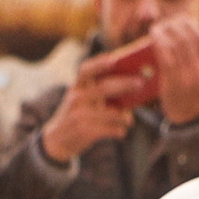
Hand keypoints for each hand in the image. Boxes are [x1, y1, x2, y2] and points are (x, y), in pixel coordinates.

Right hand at [44, 35, 155, 155]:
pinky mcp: (81, 130)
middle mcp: (76, 97)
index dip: (99, 63)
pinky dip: (116, 130)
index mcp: (77, 86)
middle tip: (140, 83)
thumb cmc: (79, 116)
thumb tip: (133, 87)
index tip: (114, 59)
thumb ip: (101, 92)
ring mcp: (77, 114)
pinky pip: (105, 129)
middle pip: (102, 87)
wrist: (59, 140)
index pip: (86, 69)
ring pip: (107, 112)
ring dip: (122, 115)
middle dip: (123, 84)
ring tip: (130, 120)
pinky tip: (122, 132)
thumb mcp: (83, 100)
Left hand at [145, 9, 198, 119]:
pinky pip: (165, 55)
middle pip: (188, 38)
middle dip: (175, 25)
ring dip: (164, 31)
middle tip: (167, 21)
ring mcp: (189, 78)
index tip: (180, 19)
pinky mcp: (173, 82)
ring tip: (158, 27)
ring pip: (175, 45)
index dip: (190, 24)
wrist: (189, 116)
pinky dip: (159, 43)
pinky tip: (154, 37)